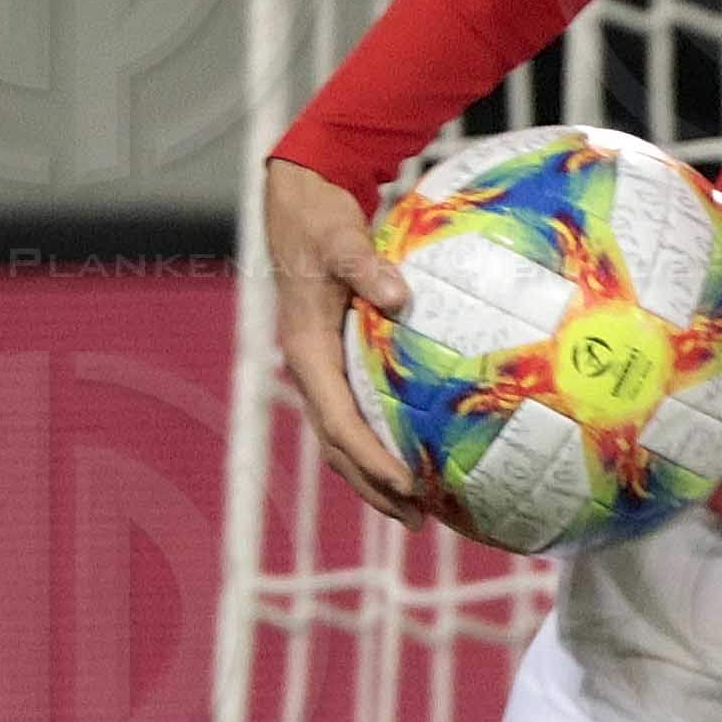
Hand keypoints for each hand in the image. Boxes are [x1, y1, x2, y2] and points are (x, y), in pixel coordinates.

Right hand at [264, 153, 447, 531]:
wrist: (301, 203)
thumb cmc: (320, 221)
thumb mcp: (340, 237)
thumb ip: (365, 265)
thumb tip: (396, 294)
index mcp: (307, 350)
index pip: (339, 420)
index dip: (370, 457)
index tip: (407, 482)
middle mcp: (311, 367)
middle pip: (339, 445)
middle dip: (374, 485)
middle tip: (419, 519)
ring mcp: (322, 367)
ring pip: (345, 436)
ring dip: (376, 475)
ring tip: (420, 510)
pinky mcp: (337, 359)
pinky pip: (359, 411)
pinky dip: (383, 441)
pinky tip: (420, 455)